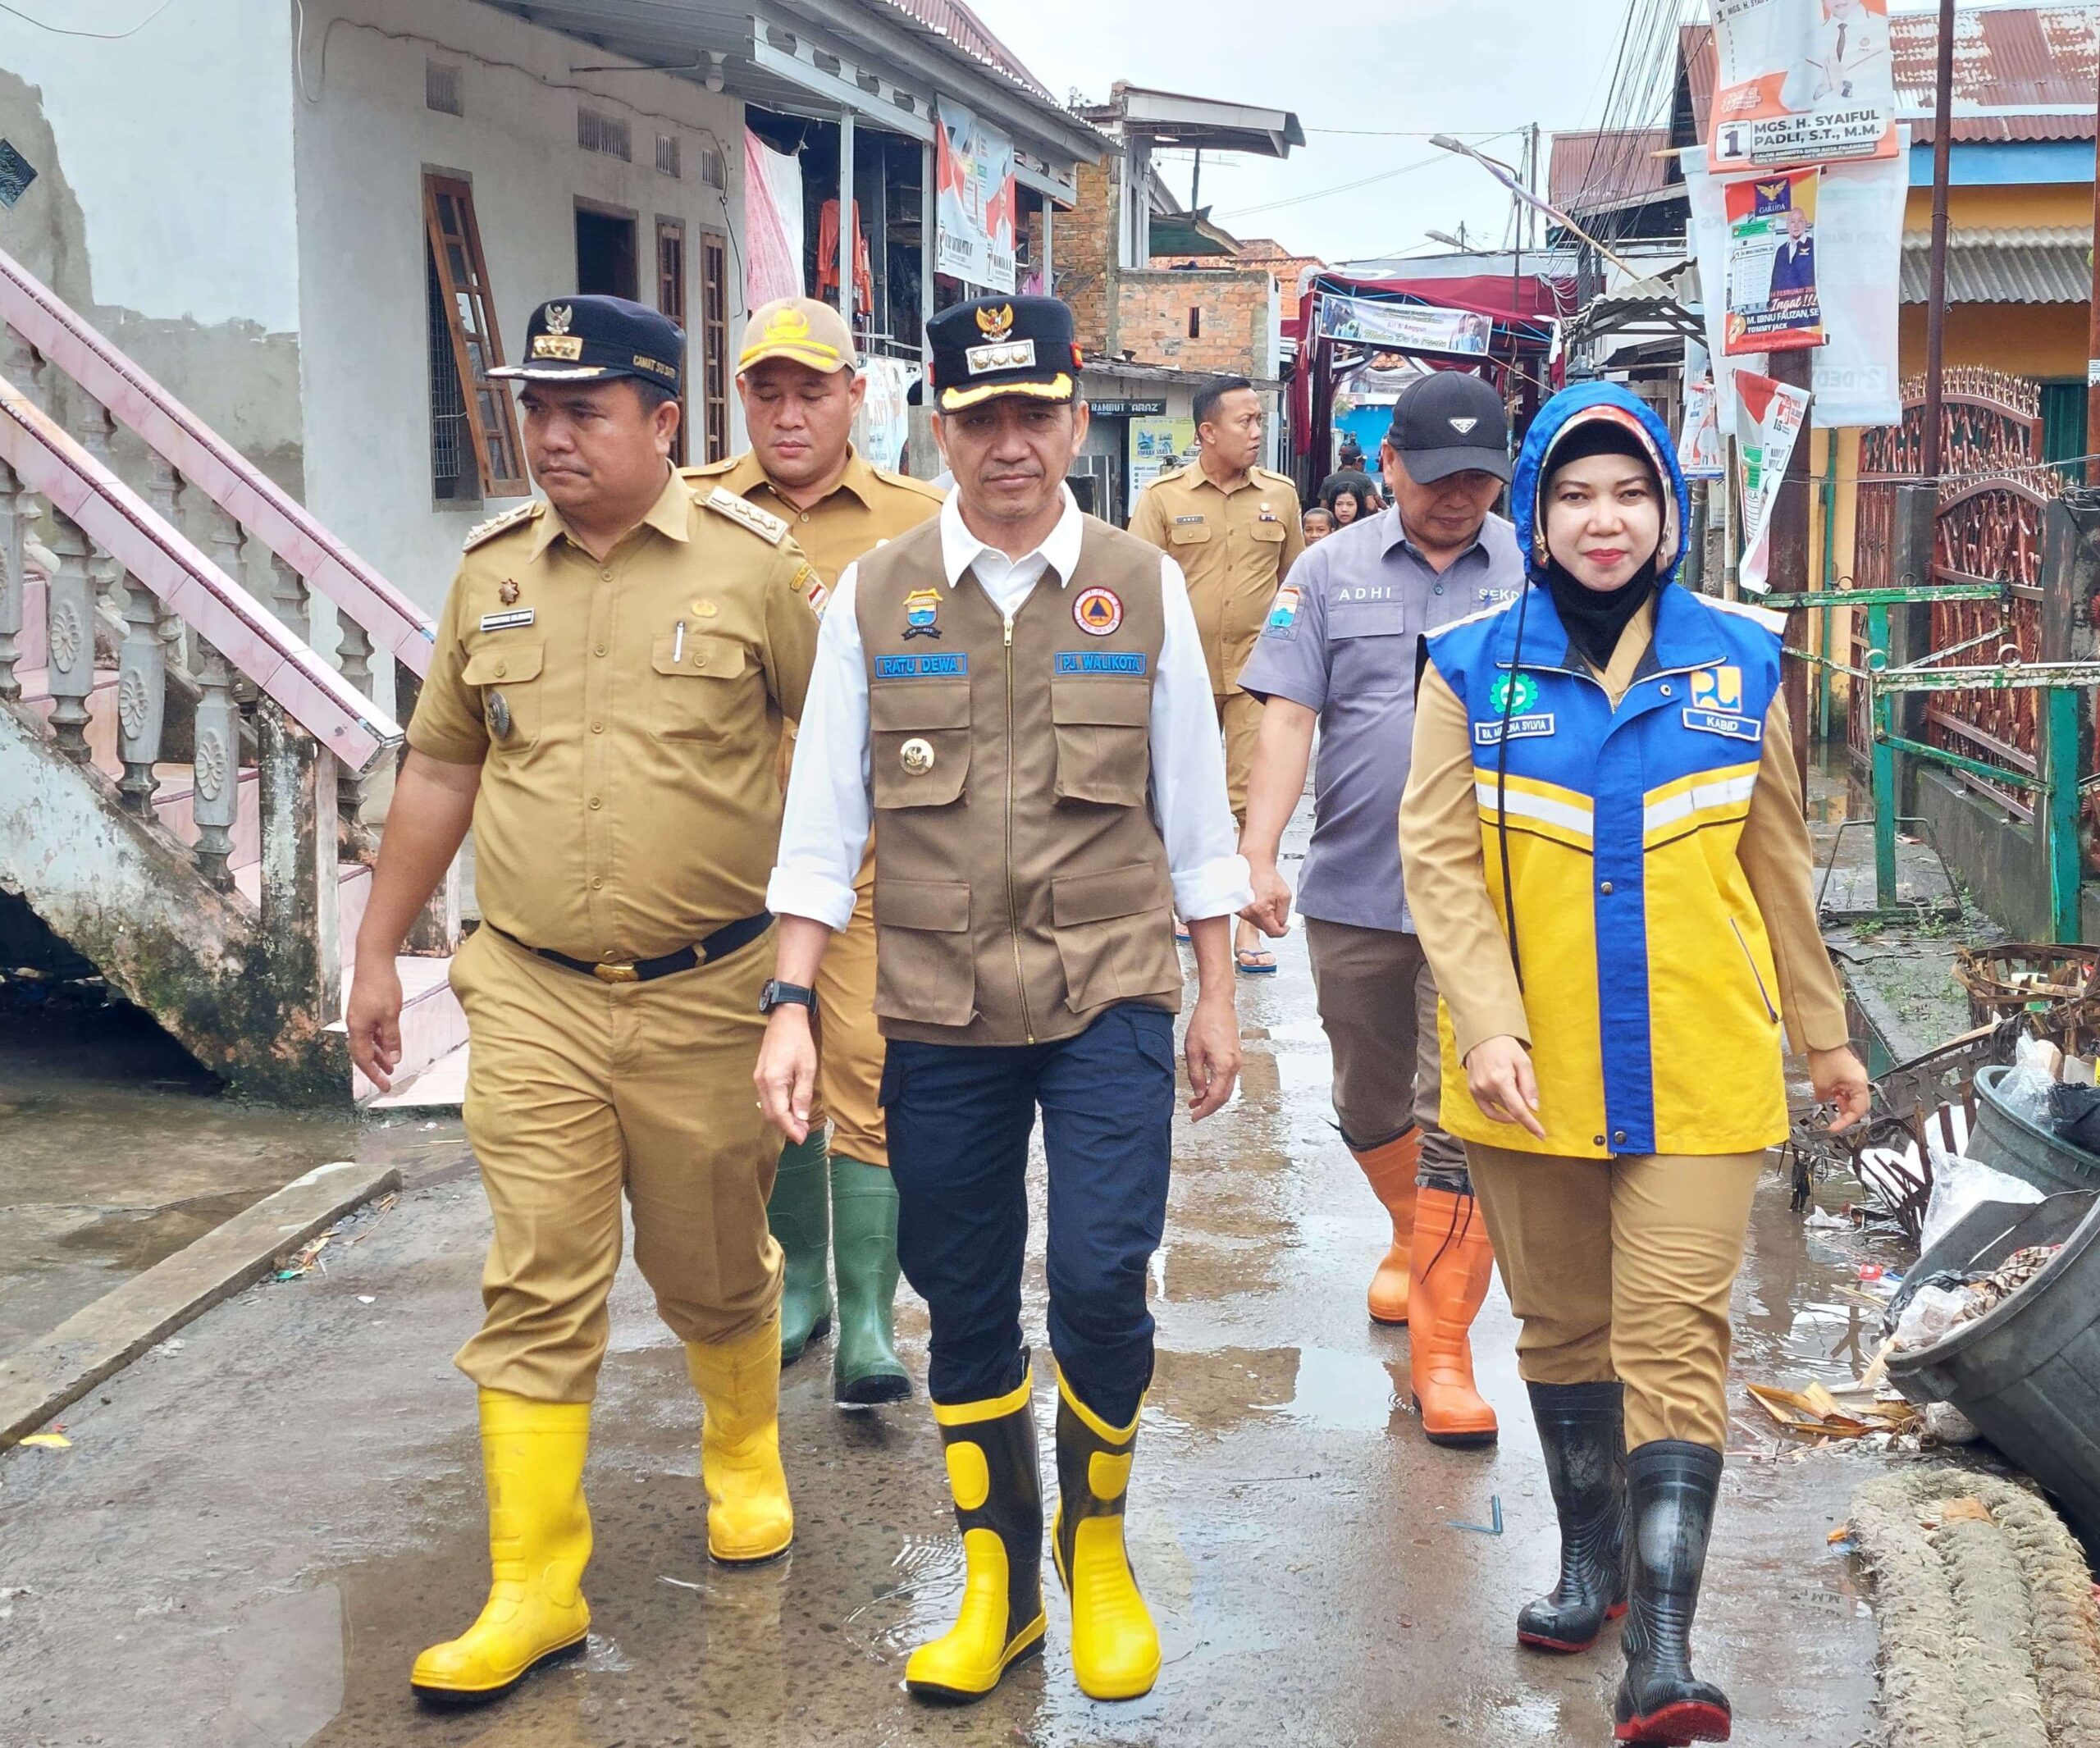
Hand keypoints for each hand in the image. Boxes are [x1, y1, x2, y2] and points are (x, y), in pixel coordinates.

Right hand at [346, 956, 403, 1092]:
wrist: (374, 961)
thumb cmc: (381, 987)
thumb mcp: (391, 1016)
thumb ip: (392, 1038)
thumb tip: (394, 1059)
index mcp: (357, 1029)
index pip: (363, 1059)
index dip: (374, 1074)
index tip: (385, 1086)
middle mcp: (354, 1025)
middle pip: (362, 1053)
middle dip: (374, 1068)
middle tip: (387, 1080)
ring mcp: (359, 1017)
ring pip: (367, 1042)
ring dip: (378, 1054)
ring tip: (391, 1065)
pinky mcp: (364, 1009)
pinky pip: (370, 1031)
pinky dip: (379, 1040)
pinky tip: (389, 1045)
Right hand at [755, 1008, 817, 1142]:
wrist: (785, 1019)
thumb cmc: (799, 1041)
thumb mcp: (807, 1068)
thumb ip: (802, 1094)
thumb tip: (800, 1117)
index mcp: (773, 1081)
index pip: (779, 1114)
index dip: (790, 1129)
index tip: (802, 1138)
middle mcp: (761, 1082)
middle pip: (770, 1114)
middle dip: (786, 1127)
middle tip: (803, 1133)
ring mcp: (758, 1078)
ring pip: (767, 1107)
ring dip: (781, 1118)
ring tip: (798, 1124)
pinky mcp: (760, 1074)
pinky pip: (766, 1098)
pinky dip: (777, 1108)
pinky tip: (789, 1109)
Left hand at [1183, 992, 1241, 1121]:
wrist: (1218, 1003)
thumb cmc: (1205, 1022)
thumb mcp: (1193, 1051)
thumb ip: (1196, 1075)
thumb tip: (1199, 1093)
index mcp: (1224, 1066)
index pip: (1216, 1097)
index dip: (1205, 1109)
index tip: (1194, 1116)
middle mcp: (1235, 1065)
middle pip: (1224, 1096)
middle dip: (1209, 1106)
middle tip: (1194, 1112)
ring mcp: (1237, 1060)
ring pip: (1227, 1087)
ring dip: (1212, 1096)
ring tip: (1196, 1100)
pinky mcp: (1235, 1055)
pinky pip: (1228, 1078)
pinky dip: (1217, 1086)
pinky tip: (1205, 1085)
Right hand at [1240, 859, 1293, 938]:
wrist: (1255, 866)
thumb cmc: (1268, 877)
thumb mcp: (1285, 895)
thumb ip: (1284, 914)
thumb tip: (1281, 925)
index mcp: (1260, 910)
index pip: (1273, 932)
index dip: (1283, 931)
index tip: (1286, 927)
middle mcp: (1248, 913)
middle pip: (1265, 929)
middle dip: (1274, 922)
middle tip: (1278, 909)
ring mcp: (1242, 912)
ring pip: (1258, 924)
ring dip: (1266, 918)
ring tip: (1269, 903)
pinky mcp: (1238, 910)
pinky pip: (1252, 918)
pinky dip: (1259, 914)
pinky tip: (1261, 903)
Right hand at [1464, 1035, 1545, 1138]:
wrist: (1482, 1036)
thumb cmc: (1506, 1046)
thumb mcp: (1524, 1062)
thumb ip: (1529, 1086)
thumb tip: (1533, 1109)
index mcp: (1501, 1080)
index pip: (1518, 1110)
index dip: (1531, 1124)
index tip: (1541, 1135)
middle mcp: (1487, 1087)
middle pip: (1510, 1109)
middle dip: (1522, 1105)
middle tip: (1525, 1088)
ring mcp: (1478, 1090)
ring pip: (1501, 1108)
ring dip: (1511, 1104)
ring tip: (1513, 1085)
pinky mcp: (1473, 1090)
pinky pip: (1487, 1110)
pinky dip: (1498, 1115)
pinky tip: (1508, 1114)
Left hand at [1809, 1045, 1870, 1133]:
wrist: (1823, 1041)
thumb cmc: (1825, 1057)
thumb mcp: (1821, 1084)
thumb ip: (1822, 1098)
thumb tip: (1822, 1102)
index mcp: (1859, 1085)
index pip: (1857, 1111)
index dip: (1845, 1122)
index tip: (1835, 1128)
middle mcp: (1861, 1081)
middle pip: (1860, 1105)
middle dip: (1847, 1113)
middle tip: (1836, 1120)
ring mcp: (1856, 1076)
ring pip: (1854, 1097)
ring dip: (1844, 1103)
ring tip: (1833, 1103)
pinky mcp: (1850, 1072)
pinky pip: (1849, 1088)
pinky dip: (1842, 1094)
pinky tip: (1832, 1094)